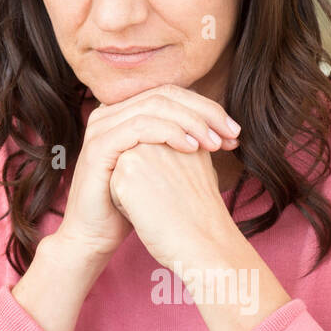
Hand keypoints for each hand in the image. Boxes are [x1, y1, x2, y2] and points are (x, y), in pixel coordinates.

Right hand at [52, 84, 240, 263]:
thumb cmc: (130, 204)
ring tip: (215, 143)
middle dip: (204, 112)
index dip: (206, 107)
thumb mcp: (159, 166)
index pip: (170, 94)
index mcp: (122, 113)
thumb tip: (220, 128)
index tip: (234, 131)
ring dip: (192, 122)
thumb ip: (179, 141)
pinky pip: (139, 128)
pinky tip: (192, 148)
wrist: (96, 236)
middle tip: (232, 133)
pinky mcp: (98, 147)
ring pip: (154, 106)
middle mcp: (108, 113)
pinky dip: (170, 132)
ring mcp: (100, 128)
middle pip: (164, 94)